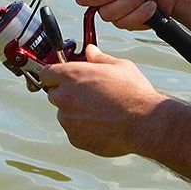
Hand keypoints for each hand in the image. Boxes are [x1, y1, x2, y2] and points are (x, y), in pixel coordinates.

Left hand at [33, 45, 168, 158]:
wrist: (144, 123)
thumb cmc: (133, 93)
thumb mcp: (119, 66)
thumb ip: (99, 58)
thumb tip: (90, 51)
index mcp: (71, 76)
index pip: (46, 73)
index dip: (55, 74)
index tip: (63, 77)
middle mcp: (65, 98)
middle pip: (54, 94)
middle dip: (67, 93)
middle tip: (88, 94)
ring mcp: (68, 120)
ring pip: (64, 114)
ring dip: (75, 112)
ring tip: (100, 111)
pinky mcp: (75, 138)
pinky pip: (74, 131)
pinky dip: (83, 129)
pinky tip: (103, 125)